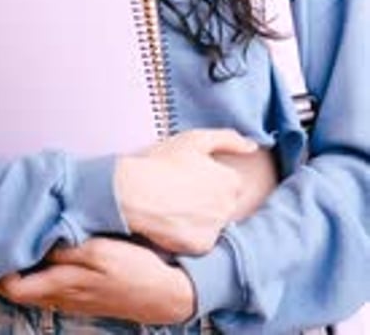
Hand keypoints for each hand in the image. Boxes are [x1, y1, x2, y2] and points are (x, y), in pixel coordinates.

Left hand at [0, 237, 194, 324]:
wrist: (164, 294)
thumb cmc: (134, 270)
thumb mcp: (101, 253)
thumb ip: (68, 249)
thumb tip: (38, 240)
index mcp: (63, 285)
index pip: (13, 286)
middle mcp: (62, 296)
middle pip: (20, 288)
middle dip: (6, 267)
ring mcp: (72, 299)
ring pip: (36, 286)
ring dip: (25, 268)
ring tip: (20, 239)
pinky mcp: (84, 296)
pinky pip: (52, 286)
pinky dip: (42, 271)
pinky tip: (47, 252)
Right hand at [115, 128, 258, 253]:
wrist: (134, 192)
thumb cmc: (162, 162)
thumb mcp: (195, 140)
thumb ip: (228, 139)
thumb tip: (252, 146)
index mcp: (230, 181)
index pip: (230, 184)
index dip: (209, 179)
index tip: (190, 177)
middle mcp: (228, 207)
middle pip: (223, 205)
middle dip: (207, 200)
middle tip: (180, 192)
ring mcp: (215, 229)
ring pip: (212, 225)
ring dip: (199, 219)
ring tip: (173, 207)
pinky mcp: (200, 247)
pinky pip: (199, 242)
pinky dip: (188, 235)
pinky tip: (171, 222)